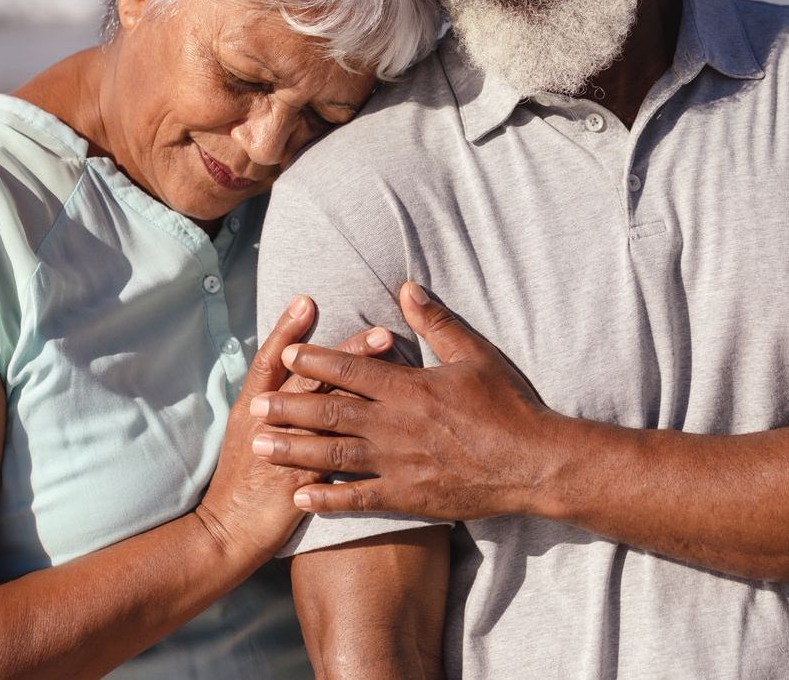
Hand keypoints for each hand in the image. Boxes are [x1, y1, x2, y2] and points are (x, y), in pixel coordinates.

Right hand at [195, 296, 394, 559]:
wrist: (225, 532)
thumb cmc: (240, 481)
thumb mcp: (246, 432)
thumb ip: (269, 401)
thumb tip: (295, 372)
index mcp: (252, 407)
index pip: (270, 361)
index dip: (288, 331)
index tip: (308, 301)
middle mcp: (267, 422)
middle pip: (308, 380)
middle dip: (345, 354)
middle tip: (381, 331)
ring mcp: (285, 450)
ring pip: (327, 414)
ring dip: (363, 390)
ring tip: (393, 374)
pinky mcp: (302, 480)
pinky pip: (336, 455)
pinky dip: (362, 439)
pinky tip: (392, 425)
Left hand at [250, 282, 555, 519]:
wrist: (534, 463)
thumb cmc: (509, 407)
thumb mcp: (475, 355)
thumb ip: (437, 323)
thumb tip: (407, 288)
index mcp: (410, 388)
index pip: (352, 369)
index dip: (316, 360)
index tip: (286, 353)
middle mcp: (395, 425)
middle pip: (330, 412)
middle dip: (289, 406)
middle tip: (254, 405)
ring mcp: (398, 464)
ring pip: (334, 456)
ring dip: (294, 450)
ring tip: (260, 446)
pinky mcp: (408, 497)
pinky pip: (359, 500)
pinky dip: (327, 499)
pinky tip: (300, 497)